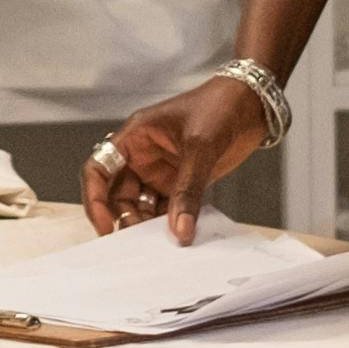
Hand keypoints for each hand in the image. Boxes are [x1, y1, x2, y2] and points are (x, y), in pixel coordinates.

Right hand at [83, 70, 273, 241]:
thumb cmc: (219, 105)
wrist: (253, 103)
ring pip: (142, 206)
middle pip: (119, 196)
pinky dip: (171, 223)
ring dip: (148, 225)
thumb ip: (188, 190)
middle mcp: (143, 156)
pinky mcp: (182, 183)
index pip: (99, 170)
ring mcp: (161, 171)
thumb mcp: (200, 146)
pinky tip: (179, 234)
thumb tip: (180, 230)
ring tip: (160, 244)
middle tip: (140, 242)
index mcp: (135, 137)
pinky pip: (169, 209)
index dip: (95, 198)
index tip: (105, 224)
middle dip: (126, 218)